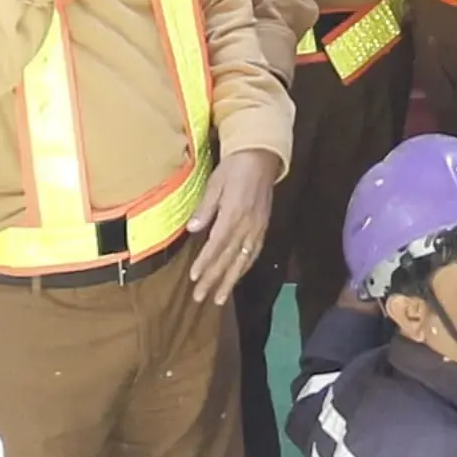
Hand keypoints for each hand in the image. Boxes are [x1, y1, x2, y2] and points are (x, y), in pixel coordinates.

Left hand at [186, 147, 281, 307]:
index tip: (194, 277)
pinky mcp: (263, 227)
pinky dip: (244, 268)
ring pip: (243, 260)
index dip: (206, 262)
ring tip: (218, 299)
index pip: (218, 243)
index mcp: (234, 212)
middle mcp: (248, 224)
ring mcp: (258, 227)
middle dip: (214, 279)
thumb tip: (192, 229)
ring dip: (230, 281)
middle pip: (229, 257)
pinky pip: (254, 252)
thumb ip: (206, 207)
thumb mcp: (215, 183)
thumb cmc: (234, 168)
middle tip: (200, 297)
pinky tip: (236, 278)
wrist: (262, 157)